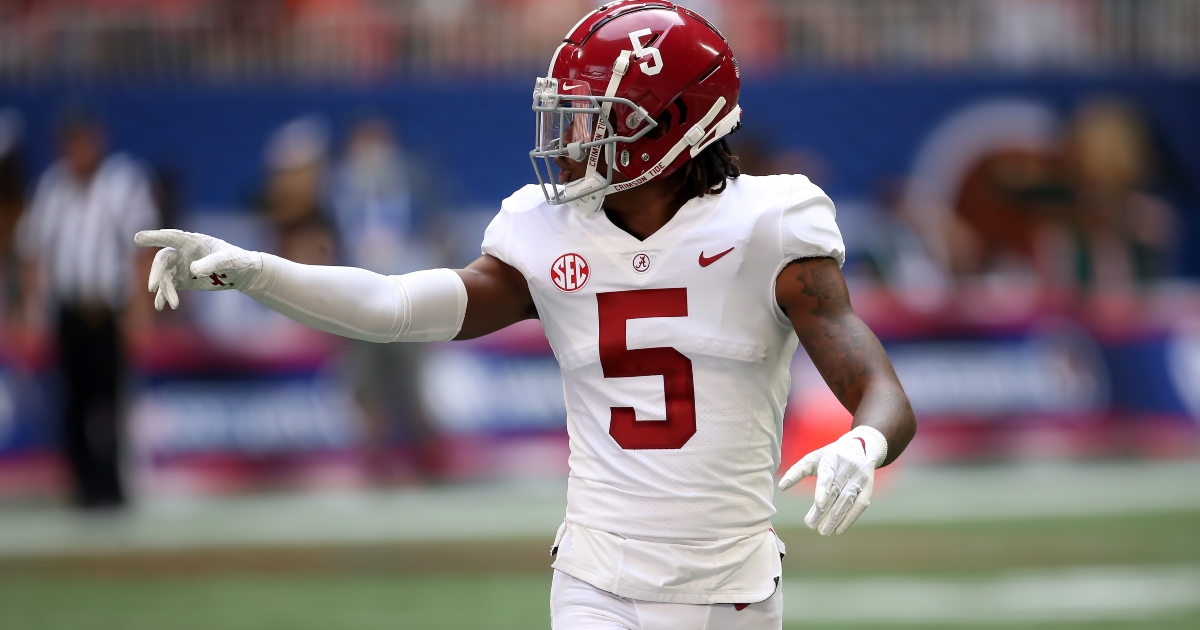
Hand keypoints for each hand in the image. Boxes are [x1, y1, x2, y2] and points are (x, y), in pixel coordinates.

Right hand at [134, 229, 261, 310]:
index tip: (138, 238)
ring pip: (165, 276)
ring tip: (171, 304)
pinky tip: (161, 306)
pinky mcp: (184, 280)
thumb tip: (193, 269)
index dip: (154, 237)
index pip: (170, 237)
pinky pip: (169, 287)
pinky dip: (164, 296)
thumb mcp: (228, 260)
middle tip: (153, 287)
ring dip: (164, 290)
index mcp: (192, 241)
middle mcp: (183, 252)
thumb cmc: (237, 259)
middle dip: (156, 273)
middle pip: (163, 260)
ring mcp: (181, 266)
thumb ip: (212, 263)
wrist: (242, 272)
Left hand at [778, 426, 886, 535]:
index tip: (819, 505)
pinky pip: (859, 506)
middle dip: (823, 510)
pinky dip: (849, 519)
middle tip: (810, 524)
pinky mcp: (867, 488)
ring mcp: (860, 478)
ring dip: (835, 518)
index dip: (823, 490)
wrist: (858, 448)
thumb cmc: (829, 457)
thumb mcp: (812, 458)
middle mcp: (848, 468)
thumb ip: (797, 472)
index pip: (828, 475)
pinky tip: (839, 530)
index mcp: (832, 458)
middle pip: (835, 492)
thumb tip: (781, 487)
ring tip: (822, 531)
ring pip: (847, 500)